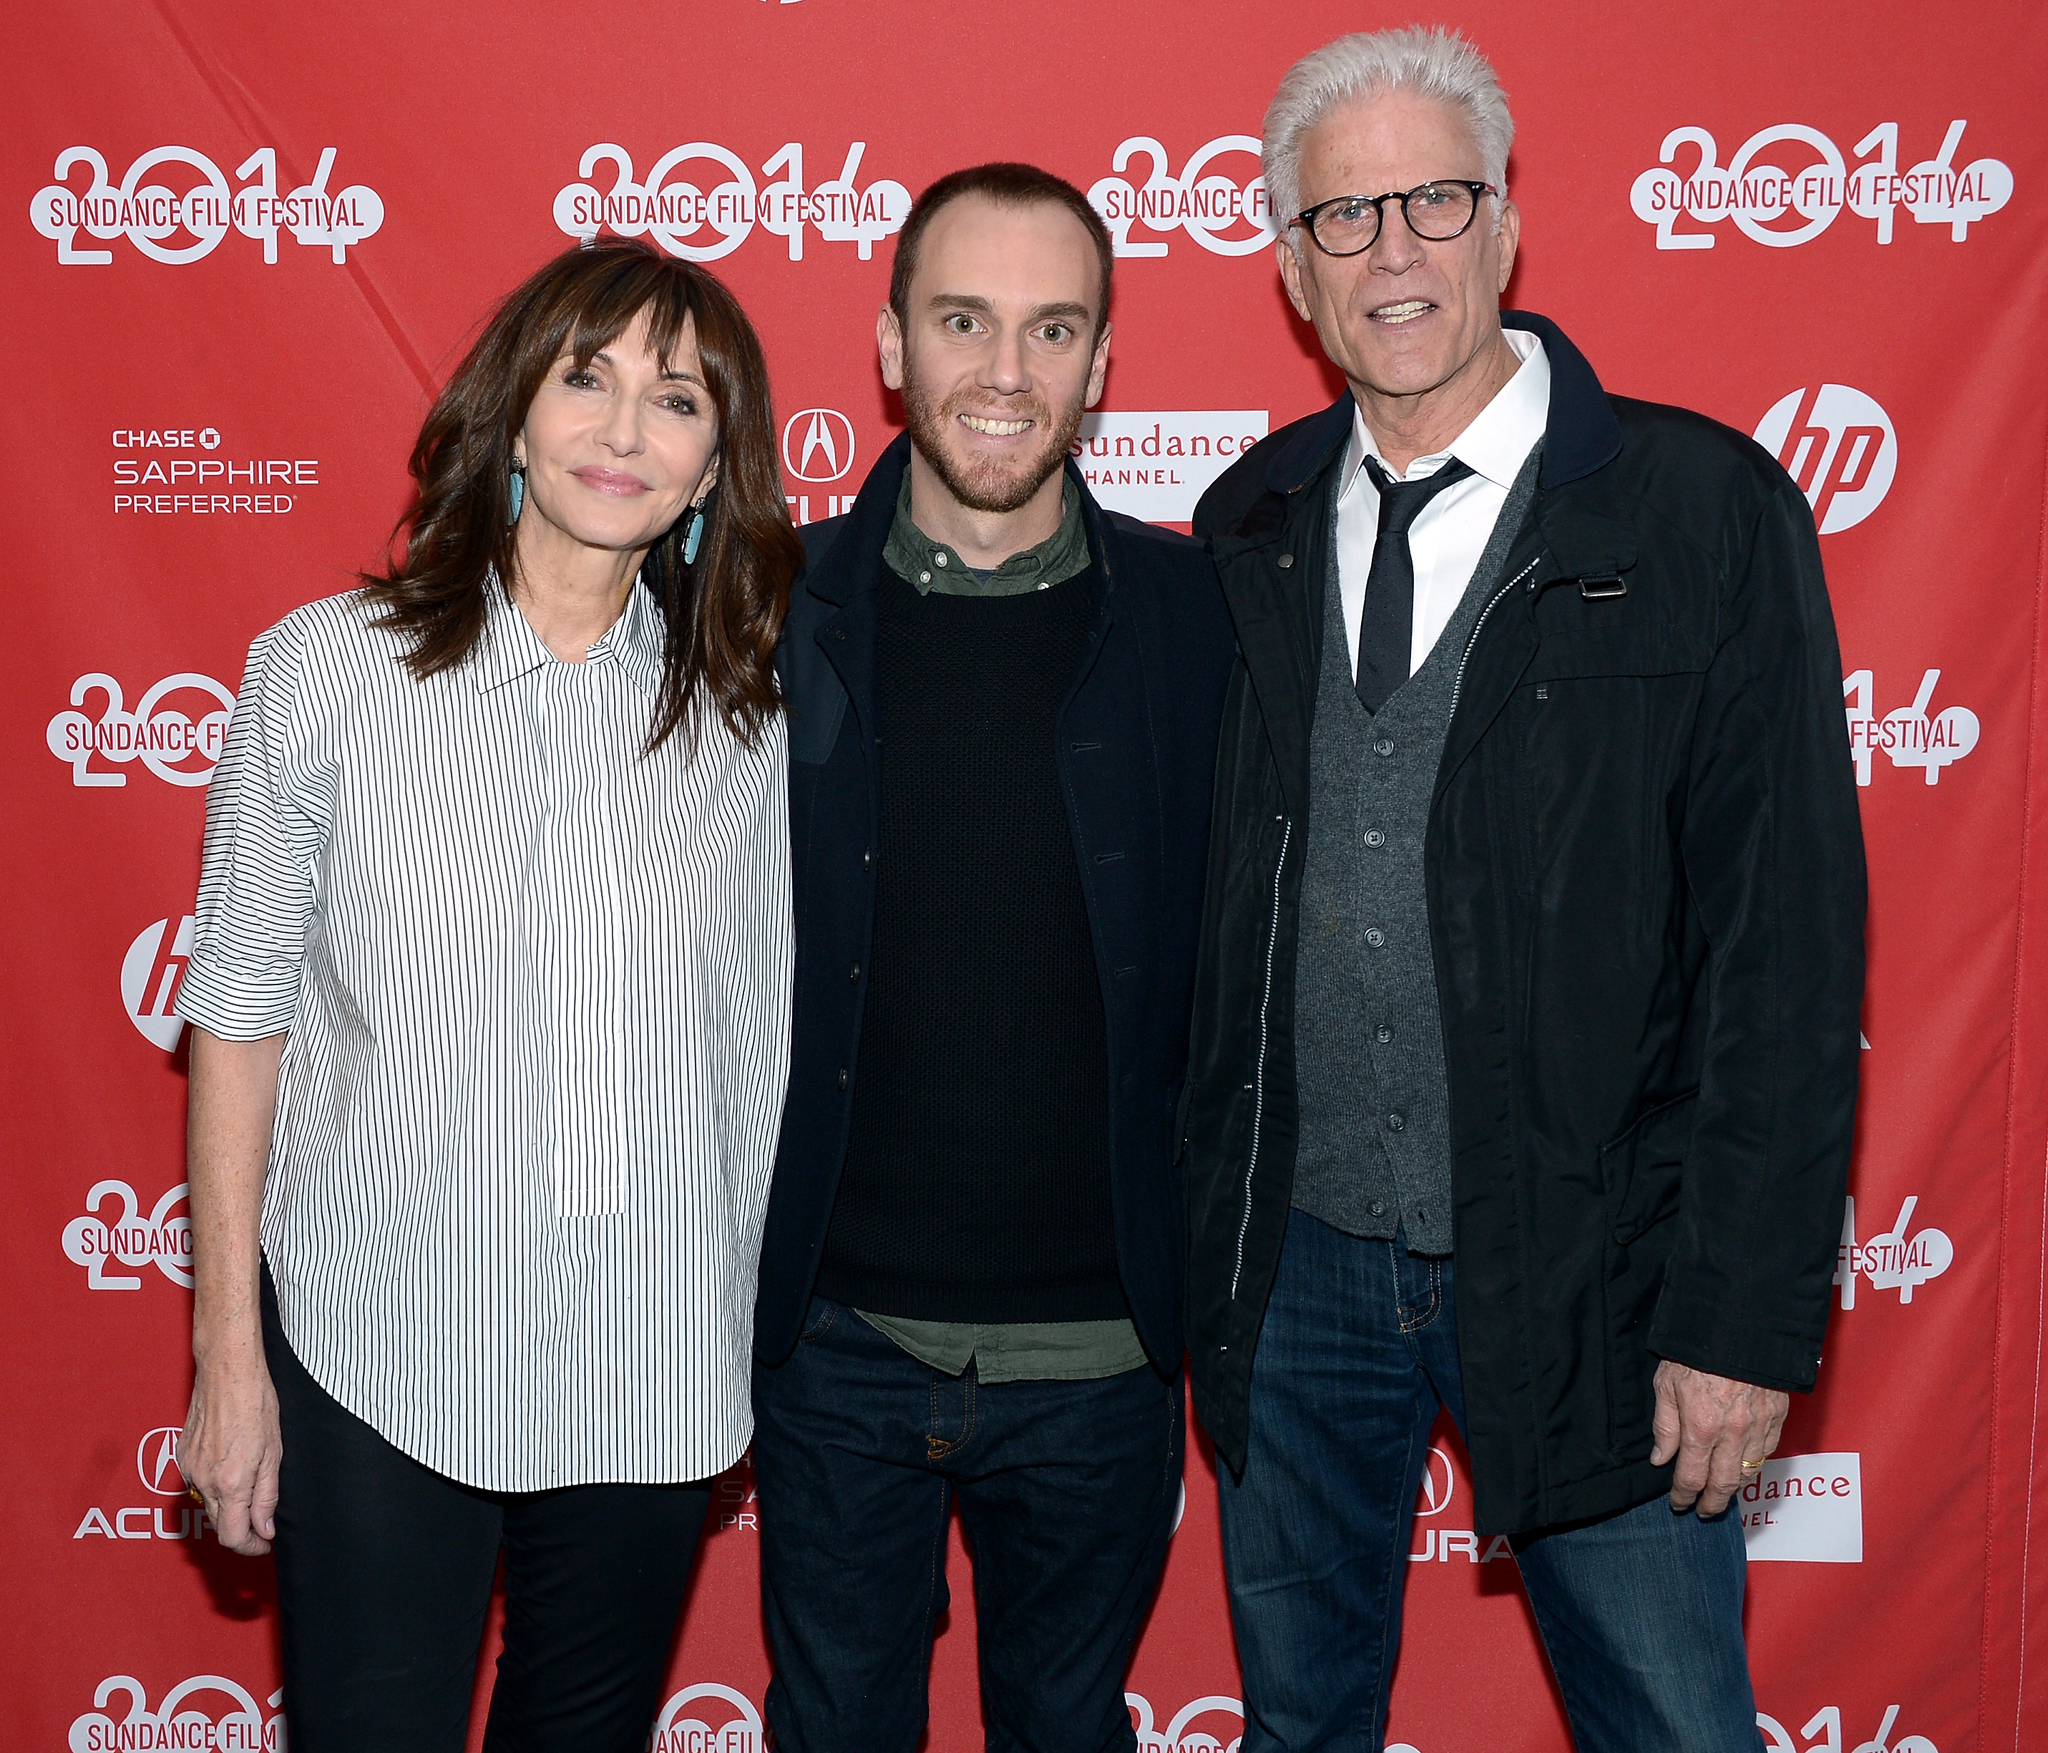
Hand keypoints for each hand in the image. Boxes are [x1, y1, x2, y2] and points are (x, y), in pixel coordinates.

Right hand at [181, 1347, 281, 1555]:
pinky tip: (231, 1467)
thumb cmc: (257, 1403)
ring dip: (229, 1507)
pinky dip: (215, 1485)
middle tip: (263, 1525)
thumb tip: (265, 1529)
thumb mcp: (274, 1452)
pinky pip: (198, 1482)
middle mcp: (204, 1480)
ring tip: (251, 1489)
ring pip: (208, 1504)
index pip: (233, 1536)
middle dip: (241, 1530)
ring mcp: (188, 1468)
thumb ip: (267, 1496)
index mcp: (230, 1482)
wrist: (227, 1371)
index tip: (264, 1545)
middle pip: (219, 1525)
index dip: (250, 1547)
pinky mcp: (181, 1456)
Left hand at [1649, 1360, 1787, 1516]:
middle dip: (1712, 1504)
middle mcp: (1734, 1433)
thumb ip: (1665, 1425)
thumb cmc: (1696, 1350)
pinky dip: (1755, 1464)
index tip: (1678, 1503)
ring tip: (1722, 1493)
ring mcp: (1760, 1426)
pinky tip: (1744, 1464)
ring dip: (1735, 1488)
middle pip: (1725, 1485)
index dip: (1683, 1496)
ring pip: (1749, 1473)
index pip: (1691, 1477)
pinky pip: (1768, 1452)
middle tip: (1704, 1511)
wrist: (1740, 1323)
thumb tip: (1660, 1458)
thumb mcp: (1666, 1382)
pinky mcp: (1778, 1416)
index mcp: (1702, 1426)